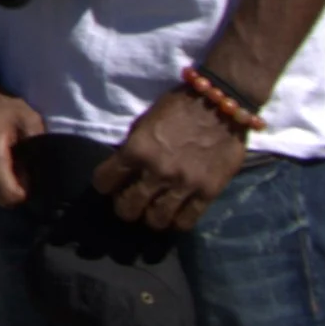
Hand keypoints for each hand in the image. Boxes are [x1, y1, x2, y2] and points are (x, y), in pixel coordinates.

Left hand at [92, 88, 248, 229]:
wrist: (220, 103)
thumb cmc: (179, 107)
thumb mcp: (145, 121)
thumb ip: (134, 147)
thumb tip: (124, 167)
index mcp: (136, 149)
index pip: (105, 180)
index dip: (104, 184)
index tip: (108, 185)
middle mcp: (157, 171)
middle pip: (129, 207)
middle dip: (124, 208)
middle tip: (129, 203)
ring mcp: (184, 184)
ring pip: (157, 219)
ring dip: (150, 218)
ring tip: (152, 212)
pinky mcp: (208, 192)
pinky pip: (187, 220)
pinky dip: (177, 222)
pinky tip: (175, 216)